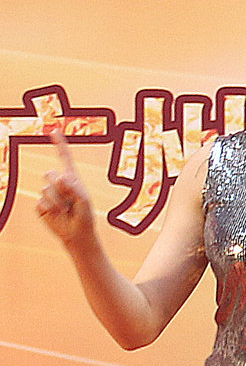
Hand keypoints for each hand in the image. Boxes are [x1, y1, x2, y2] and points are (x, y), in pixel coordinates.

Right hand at [33, 122, 95, 247]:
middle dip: (60, 187)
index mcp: (72, 178)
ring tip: (66, 210)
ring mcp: (49, 194)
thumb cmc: (84, 217)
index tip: (53, 131)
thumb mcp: (85, 201)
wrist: (76, 235)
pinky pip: (41, 203)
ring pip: (46, 189)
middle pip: (50, 174)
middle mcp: (59, 183)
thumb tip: (61, 176)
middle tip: (70, 200)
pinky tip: (56, 215)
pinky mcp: (41, 205)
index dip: (59, 144)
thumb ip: (74, 188)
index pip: (65, 158)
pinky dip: (50, 210)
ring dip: (58, 202)